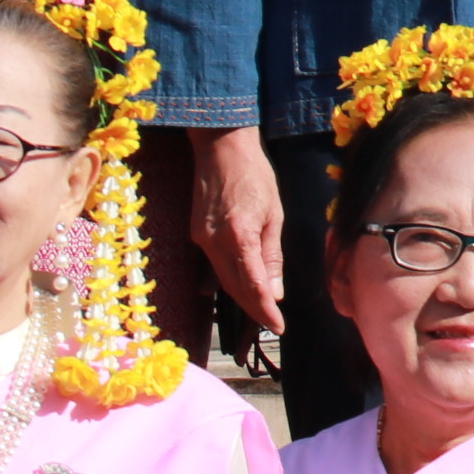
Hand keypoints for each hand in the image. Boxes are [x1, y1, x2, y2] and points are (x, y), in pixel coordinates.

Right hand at [189, 125, 286, 335]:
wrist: (221, 147)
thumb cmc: (255, 175)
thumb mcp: (274, 213)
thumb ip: (271, 255)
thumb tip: (275, 291)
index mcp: (238, 235)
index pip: (251, 285)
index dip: (264, 310)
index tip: (278, 326)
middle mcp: (213, 242)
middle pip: (234, 287)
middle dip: (253, 309)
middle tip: (273, 324)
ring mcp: (200, 239)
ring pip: (222, 279)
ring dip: (241, 297)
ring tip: (263, 310)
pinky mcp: (195, 234)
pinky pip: (214, 265)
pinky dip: (230, 278)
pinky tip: (244, 285)